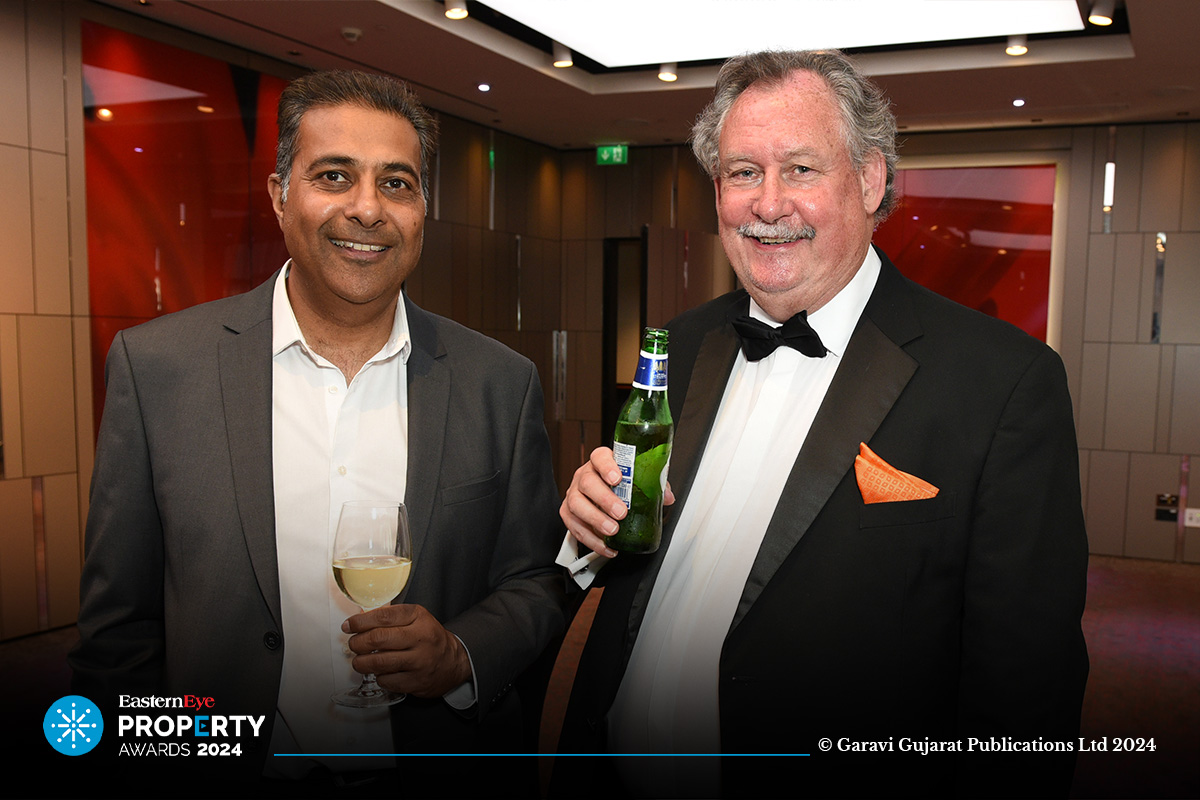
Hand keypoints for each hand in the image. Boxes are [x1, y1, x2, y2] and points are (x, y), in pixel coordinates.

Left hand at [342, 604, 471, 697]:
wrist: (453, 662)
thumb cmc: (429, 638)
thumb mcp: (416, 618)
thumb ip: (390, 617)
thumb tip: (358, 620)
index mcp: (419, 617)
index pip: (384, 616)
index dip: (360, 622)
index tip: (348, 625)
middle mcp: (421, 638)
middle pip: (378, 639)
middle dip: (357, 643)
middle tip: (354, 644)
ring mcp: (419, 661)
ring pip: (378, 663)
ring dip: (361, 662)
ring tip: (360, 660)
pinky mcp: (416, 682)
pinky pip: (386, 680)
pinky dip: (377, 677)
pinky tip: (381, 672)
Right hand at [560, 446, 673, 557]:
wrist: (600, 497)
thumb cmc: (619, 486)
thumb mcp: (638, 481)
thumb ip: (653, 485)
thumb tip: (667, 497)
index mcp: (601, 463)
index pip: (599, 457)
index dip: (607, 466)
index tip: (617, 478)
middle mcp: (584, 476)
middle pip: (587, 482)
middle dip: (604, 499)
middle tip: (621, 512)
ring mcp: (574, 494)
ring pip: (576, 504)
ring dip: (595, 520)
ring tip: (612, 531)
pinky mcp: (568, 513)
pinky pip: (574, 527)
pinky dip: (591, 540)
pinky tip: (606, 546)